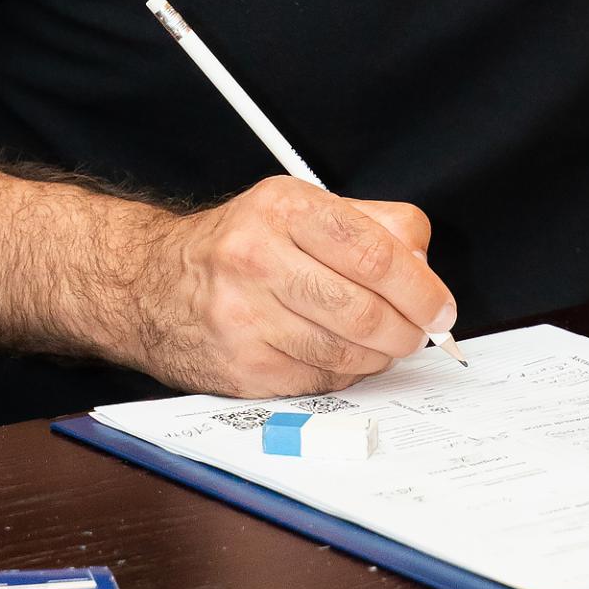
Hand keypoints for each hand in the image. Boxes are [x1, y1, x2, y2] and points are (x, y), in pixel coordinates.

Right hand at [139, 178, 457, 396]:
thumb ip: (369, 224)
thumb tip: (422, 265)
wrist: (149, 284)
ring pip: (344, 351)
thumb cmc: (237, 244)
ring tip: (385, 344)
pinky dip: (345, 373)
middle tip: (421, 331)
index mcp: (282, 208)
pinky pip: (317, 380)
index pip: (372, 250)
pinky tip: (344, 357)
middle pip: (362, 308)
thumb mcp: (296, 207)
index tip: (440, 306)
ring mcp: (243, 317)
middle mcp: (256, 258)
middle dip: (408, 328)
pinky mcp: (239, 367)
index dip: (419, 286)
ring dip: (380, 355)